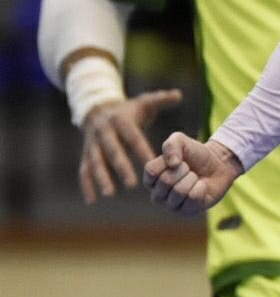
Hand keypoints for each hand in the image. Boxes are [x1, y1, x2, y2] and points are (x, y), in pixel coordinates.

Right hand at [78, 89, 182, 203]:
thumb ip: (161, 99)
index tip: (152, 163)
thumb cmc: (128, 109)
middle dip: (121, 167)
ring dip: (101, 178)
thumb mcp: (144, 101)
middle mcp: (104, 132)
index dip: (142, 150)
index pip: (133, 137)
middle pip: (112, 151)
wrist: (97, 108)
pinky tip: (91, 201)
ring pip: (95, 162)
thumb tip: (179, 94)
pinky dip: (86, 186)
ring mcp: (93, 144)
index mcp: (121, 120)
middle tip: (133, 184)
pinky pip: (84, 170)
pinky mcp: (86, 153)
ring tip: (110, 195)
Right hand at [143, 132, 243, 215]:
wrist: (218, 164)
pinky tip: (201, 187)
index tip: (177, 159)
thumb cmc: (195, 154)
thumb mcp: (181, 141)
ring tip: (194, 177)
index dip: (167, 161)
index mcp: (152, 179)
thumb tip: (172, 164)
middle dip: (183, 170)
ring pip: (179, 191)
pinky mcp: (187, 212)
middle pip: (165, 181)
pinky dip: (201, 187)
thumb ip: (171, 145)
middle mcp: (158, 195)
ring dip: (192, 179)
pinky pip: (193, 198)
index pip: (151, 171)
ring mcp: (171, 206)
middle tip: (189, 168)